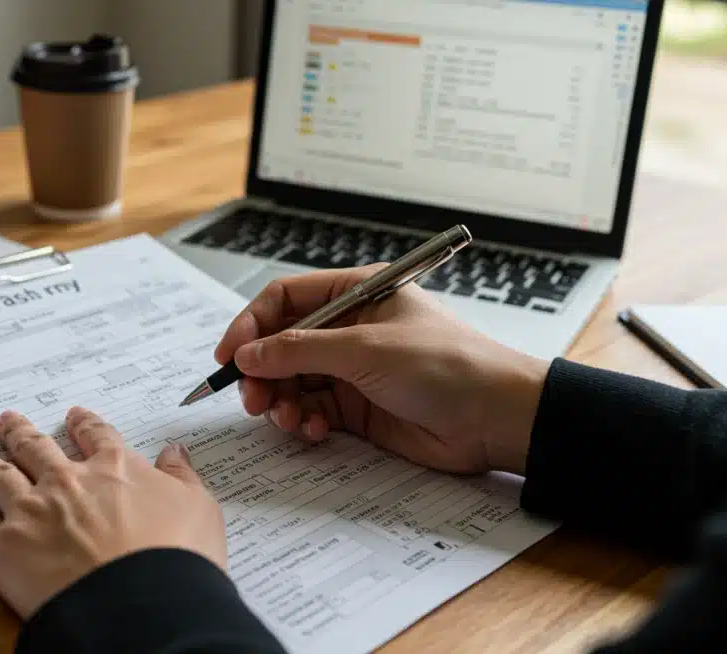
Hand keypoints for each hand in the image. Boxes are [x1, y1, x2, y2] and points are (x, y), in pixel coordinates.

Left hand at [0, 407, 225, 618]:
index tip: (75, 416)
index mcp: (115, 468)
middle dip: (19, 431)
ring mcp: (31, 511)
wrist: (141, 605)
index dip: (84, 423)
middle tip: (7, 421)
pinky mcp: (2, 547)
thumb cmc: (177, 559)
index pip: (96, 435)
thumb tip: (175, 454)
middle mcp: (67, 481)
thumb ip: (182, 477)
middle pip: (35, 446)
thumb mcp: (199, 509)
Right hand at [214, 267, 550, 475]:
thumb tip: (246, 354)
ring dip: (280, 401)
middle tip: (252, 399)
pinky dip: (303, 422)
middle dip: (262, 372)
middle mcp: (350, 329)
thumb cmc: (446, 365)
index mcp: (356, 294)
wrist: (497, 420)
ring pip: (292, 382)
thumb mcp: (366, 348)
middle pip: (282, 344)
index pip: (285, 299)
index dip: (251, 324)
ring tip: (286, 419)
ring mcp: (353, 370)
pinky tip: (313, 431)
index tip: (229, 355)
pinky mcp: (358, 409)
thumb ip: (300, 350)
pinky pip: (312, 411)